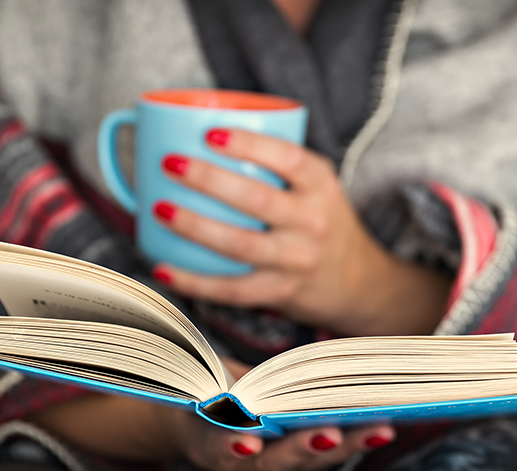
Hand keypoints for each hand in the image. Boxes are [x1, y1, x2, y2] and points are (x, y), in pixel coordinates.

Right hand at [28, 358, 394, 470]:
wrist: (190, 420)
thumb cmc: (184, 389)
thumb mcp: (176, 375)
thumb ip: (166, 353)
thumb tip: (102, 309)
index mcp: (201, 442)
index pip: (213, 448)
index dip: (229, 443)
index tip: (247, 435)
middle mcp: (238, 460)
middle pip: (273, 465)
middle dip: (302, 449)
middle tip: (332, 432)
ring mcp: (269, 463)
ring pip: (307, 463)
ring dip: (342, 445)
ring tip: (378, 425)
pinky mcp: (294, 454)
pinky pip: (325, 452)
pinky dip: (352, 438)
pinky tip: (381, 420)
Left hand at [151, 128, 451, 335]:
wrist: (357, 281)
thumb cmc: (321, 221)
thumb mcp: (317, 186)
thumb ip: (276, 164)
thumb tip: (200, 131)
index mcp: (321, 185)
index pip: (289, 159)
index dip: (249, 145)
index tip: (211, 133)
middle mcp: (312, 222)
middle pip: (257, 199)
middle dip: (208, 179)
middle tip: (170, 163)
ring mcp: (296, 260)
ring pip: (239, 244)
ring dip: (194, 226)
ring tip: (159, 208)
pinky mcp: (280, 291)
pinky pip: (232, 289)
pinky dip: (194, 280)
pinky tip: (163, 267)